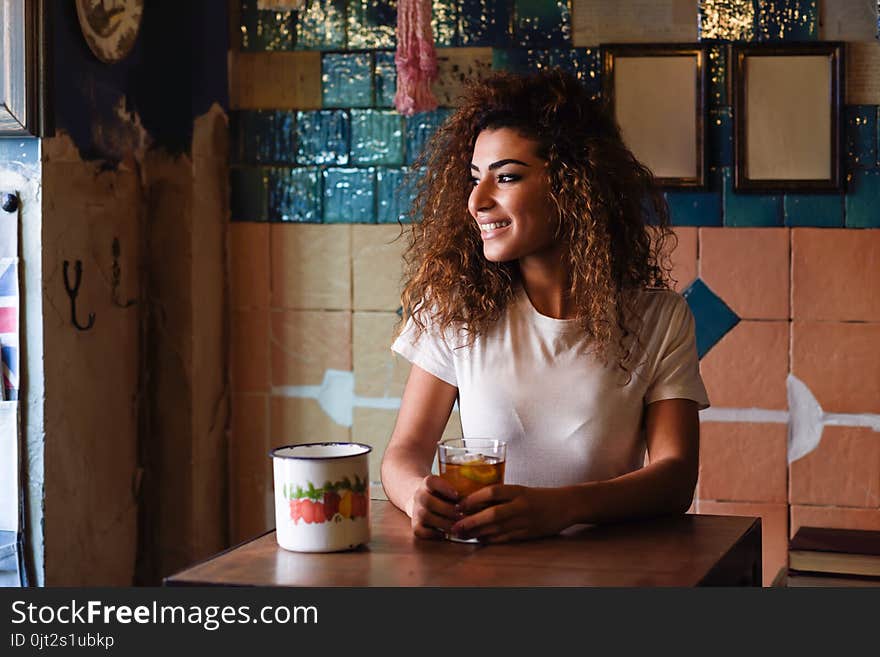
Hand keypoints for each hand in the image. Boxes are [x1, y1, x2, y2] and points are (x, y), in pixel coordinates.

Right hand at [409, 475, 461, 538]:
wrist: (422, 502)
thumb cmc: (443, 494)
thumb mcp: (448, 486)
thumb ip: (461, 488)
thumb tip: (480, 495)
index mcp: (427, 483)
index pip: (430, 481)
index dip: (443, 488)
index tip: (457, 495)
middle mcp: (419, 495)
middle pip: (428, 501)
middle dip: (448, 510)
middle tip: (463, 516)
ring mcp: (415, 510)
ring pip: (425, 516)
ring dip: (444, 523)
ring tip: (459, 527)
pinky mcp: (415, 525)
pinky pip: (420, 531)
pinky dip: (433, 534)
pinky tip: (446, 535)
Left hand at [450, 485, 569, 542]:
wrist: (566, 504)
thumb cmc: (539, 496)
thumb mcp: (521, 490)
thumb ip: (501, 495)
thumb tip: (474, 501)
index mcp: (518, 490)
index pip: (493, 492)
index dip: (474, 498)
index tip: (459, 505)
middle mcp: (521, 505)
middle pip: (493, 514)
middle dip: (472, 521)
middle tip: (455, 526)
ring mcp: (526, 521)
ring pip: (498, 529)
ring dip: (478, 533)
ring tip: (463, 534)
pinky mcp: (529, 534)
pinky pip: (507, 538)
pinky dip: (492, 540)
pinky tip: (480, 540)